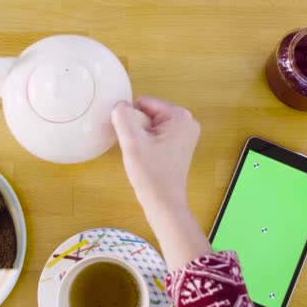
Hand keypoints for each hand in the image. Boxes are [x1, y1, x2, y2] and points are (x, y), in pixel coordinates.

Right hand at [112, 96, 210, 269]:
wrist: (164, 203)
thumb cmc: (150, 174)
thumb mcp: (132, 142)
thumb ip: (123, 117)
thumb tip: (119, 105)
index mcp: (179, 116)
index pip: (143, 103)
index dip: (132, 121)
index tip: (137, 142)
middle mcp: (187, 121)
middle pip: (148, 112)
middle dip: (138, 129)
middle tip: (140, 150)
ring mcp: (186, 133)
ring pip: (150, 124)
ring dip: (142, 137)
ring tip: (145, 155)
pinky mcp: (181, 145)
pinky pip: (157, 134)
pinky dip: (148, 144)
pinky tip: (150, 158)